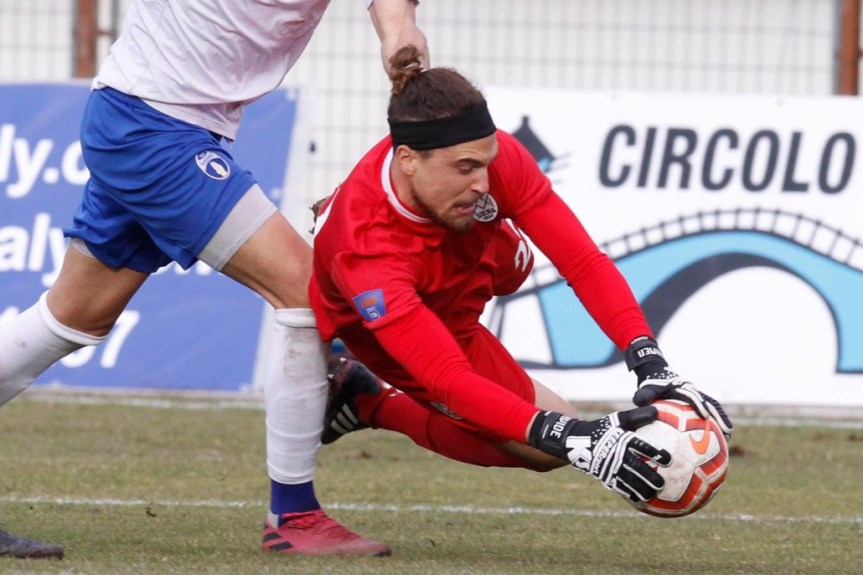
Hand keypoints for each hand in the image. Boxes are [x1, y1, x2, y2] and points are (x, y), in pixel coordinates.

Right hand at [528, 407, 670, 501]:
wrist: (578, 442)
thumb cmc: (603, 428)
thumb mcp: (618, 419)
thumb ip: (636, 416)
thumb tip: (656, 411)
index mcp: (623, 439)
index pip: (642, 447)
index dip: (655, 453)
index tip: (668, 460)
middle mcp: (618, 454)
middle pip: (638, 468)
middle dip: (651, 478)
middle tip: (662, 484)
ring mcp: (610, 467)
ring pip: (630, 482)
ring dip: (642, 490)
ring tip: (653, 494)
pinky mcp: (605, 476)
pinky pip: (620, 488)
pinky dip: (630, 494)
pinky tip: (639, 498)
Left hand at [633, 369, 733, 436]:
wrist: (656, 373)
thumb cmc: (650, 384)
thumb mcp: (645, 389)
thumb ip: (643, 395)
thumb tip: (641, 403)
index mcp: (680, 387)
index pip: (691, 395)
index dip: (698, 404)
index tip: (705, 415)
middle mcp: (692, 391)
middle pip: (708, 402)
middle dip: (718, 415)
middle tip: (727, 429)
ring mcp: (696, 396)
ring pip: (712, 408)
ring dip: (721, 420)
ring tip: (728, 436)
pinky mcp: (697, 403)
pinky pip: (708, 412)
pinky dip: (715, 423)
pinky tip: (720, 439)